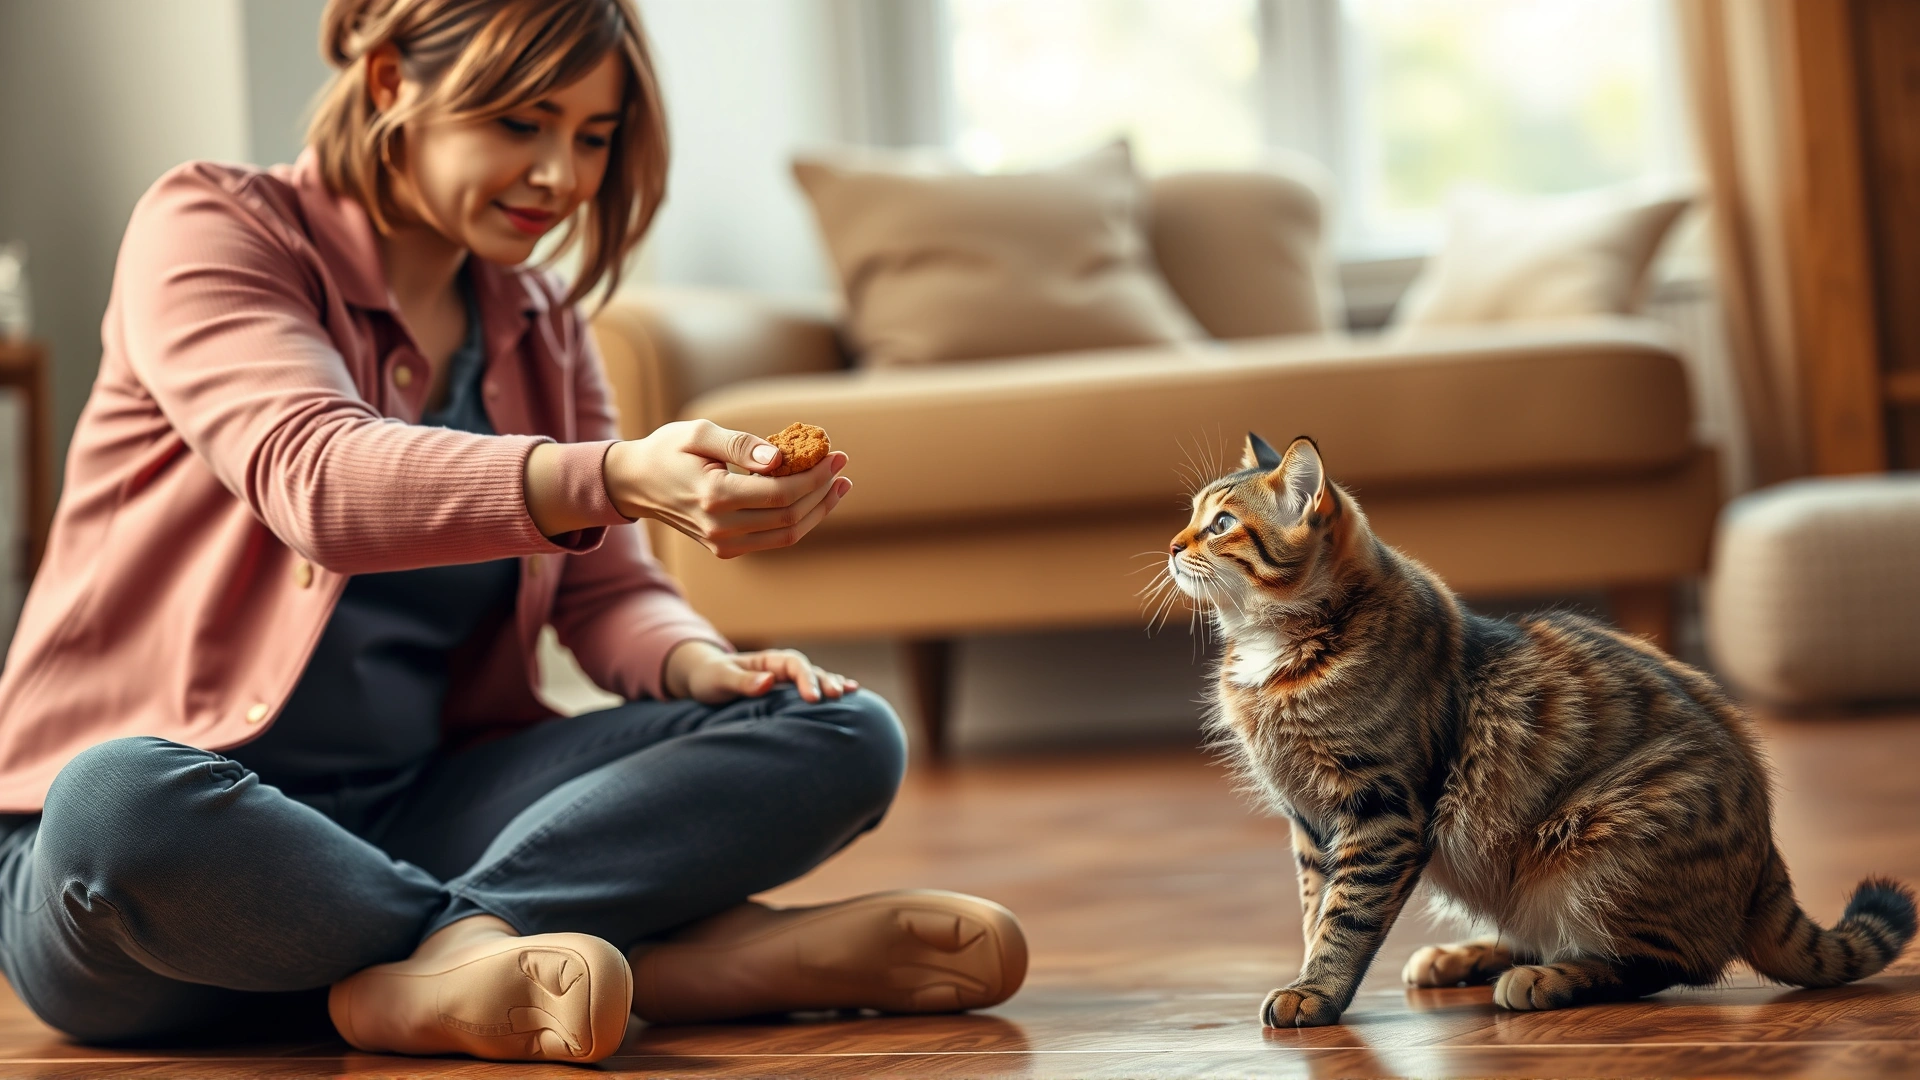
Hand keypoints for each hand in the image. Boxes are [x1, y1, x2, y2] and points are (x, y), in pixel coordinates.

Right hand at [604, 420, 850, 558]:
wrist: (637, 483)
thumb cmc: (668, 450)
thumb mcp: (699, 433)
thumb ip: (740, 445)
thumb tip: (780, 459)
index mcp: (713, 496)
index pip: (780, 493)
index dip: (814, 475)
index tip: (834, 454)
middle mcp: (720, 528)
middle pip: (790, 516)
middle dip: (822, 489)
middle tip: (841, 463)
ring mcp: (724, 544)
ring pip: (787, 535)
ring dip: (819, 510)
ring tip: (840, 484)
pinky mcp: (727, 550)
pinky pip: (774, 540)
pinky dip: (800, 521)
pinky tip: (816, 498)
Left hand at [664, 641, 859, 704]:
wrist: (703, 679)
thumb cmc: (709, 678)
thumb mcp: (719, 679)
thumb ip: (742, 681)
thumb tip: (768, 681)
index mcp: (767, 660)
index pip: (793, 665)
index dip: (805, 679)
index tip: (813, 698)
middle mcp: (780, 668)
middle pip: (809, 670)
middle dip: (824, 681)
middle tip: (837, 695)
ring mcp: (785, 680)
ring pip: (815, 678)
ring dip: (832, 683)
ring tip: (850, 692)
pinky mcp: (786, 693)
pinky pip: (811, 689)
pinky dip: (829, 688)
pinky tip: (850, 692)